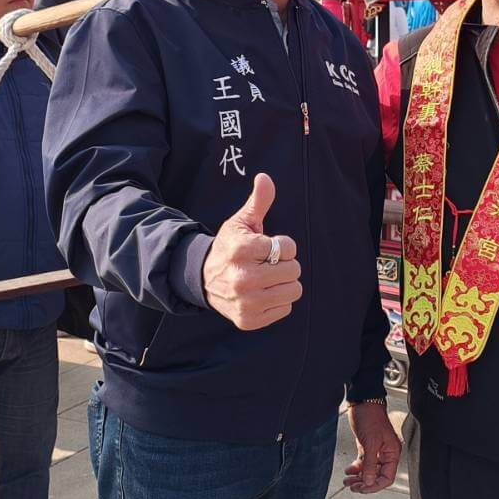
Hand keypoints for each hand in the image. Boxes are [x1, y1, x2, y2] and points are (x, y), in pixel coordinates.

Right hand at [201, 173, 301, 330]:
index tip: (267, 247)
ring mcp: (245, 302)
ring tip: (268, 277)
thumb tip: (265, 178)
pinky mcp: (249, 320)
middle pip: (293, 270)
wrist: (204, 278)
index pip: (287, 247)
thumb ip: (258, 201)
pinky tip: (263, 293)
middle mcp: (242, 278)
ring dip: (285, 282)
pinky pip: (286, 308)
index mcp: (241, 250)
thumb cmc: (230, 246)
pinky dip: (278, 300)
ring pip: (293, 290)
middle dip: (285, 263)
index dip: (282, 245)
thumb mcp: (241, 222)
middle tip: (268, 263)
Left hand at [342, 402, 399, 492]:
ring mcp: (376, 450)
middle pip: (377, 476)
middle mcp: (386, 453)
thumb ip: (369, 464)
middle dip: (365, 482)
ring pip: (369, 470)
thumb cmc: (370, 416)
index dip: (375, 485)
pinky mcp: (367, 446)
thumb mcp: (370, 443)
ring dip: (358, 477)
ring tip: (348, 481)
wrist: (362, 401)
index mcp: (392, 452)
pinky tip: (349, 471)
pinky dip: (356, 468)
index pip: (387, 477)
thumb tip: (369, 481)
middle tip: (353, 487)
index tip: (363, 488)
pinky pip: (363, 462)